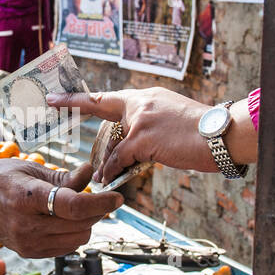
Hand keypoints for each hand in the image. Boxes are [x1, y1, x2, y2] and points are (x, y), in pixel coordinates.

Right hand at [0, 160, 122, 258]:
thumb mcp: (28, 169)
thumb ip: (61, 177)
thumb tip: (90, 173)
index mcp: (26, 199)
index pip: (73, 206)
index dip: (101, 202)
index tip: (118, 196)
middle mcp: (28, 226)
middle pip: (81, 224)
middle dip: (96, 210)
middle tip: (95, 195)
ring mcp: (29, 244)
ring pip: (79, 238)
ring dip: (86, 223)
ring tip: (74, 206)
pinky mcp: (31, 253)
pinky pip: (67, 247)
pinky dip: (74, 233)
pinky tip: (63, 219)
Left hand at [47, 88, 255, 183]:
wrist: (223, 134)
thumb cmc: (203, 133)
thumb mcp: (173, 120)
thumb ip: (150, 125)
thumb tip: (136, 143)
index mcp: (147, 97)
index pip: (108, 96)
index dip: (80, 96)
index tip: (57, 95)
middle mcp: (140, 102)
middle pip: (100, 107)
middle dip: (74, 106)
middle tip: (51, 103)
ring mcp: (141, 118)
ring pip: (112, 142)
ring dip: (107, 161)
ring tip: (102, 176)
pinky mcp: (144, 137)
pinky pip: (119, 157)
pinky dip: (113, 170)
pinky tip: (109, 179)